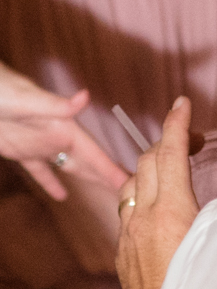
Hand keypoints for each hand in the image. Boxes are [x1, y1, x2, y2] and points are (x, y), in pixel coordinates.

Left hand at [0, 63, 126, 200]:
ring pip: (71, 166)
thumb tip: (85, 97)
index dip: (111, 169)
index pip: (94, 154)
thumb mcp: (30, 100)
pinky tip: (61, 196)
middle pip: (88, 162)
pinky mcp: (22, 152)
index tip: (129, 182)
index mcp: (65, 128)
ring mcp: (41, 145)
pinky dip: (51, 184)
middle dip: (108, 176)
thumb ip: (57, 105)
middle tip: (131, 192)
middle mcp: (58, 138)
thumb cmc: (4, 92)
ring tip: (109, 191)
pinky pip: (41, 172)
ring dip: (88, 178)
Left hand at [115, 97, 199, 288]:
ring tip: (172, 168)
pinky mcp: (123, 257)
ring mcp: (129, 239)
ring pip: (131, 186)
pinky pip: (127, 213)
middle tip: (190, 138)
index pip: (169, 153)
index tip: (181, 104)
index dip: (177, 124)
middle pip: (147, 162)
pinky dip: (142, 197)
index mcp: (171, 212)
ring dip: (150, 168)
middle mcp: (143, 220)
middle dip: (167, 141)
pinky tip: (158, 208)